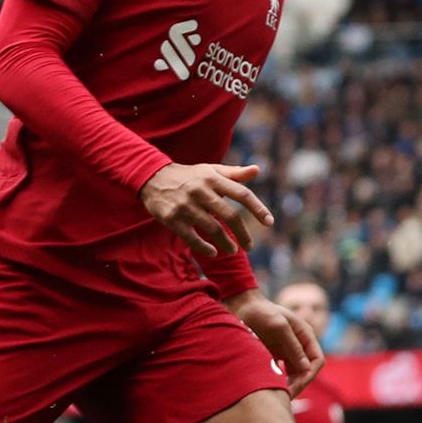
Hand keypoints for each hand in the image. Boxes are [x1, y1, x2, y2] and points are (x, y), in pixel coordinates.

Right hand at [140, 161, 271, 260]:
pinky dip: (204, 247)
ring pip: (213, 229)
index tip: (269, 222)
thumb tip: (257, 170)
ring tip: (233, 251)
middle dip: (243, 234)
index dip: (258, 208)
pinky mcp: (172, 219)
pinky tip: (213, 252)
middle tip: (249, 246)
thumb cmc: (189, 176)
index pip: (242, 194)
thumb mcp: (210, 170)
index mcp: (213, 179)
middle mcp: (201, 191)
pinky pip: (192, 238)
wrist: (152, 177)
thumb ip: (234, 174)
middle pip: (230, 216)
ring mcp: (186, 206)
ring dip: (226, 243)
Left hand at [230, 290, 325, 395]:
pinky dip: (278, 381)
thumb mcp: (278, 326)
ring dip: (288, 385)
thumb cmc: (261, 312)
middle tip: (283, 396)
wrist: (242, 306)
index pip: (317, 360)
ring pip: (295, 374)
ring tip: (275, 394)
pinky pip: (282, 372)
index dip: (309, 375)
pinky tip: (267, 387)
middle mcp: (299, 344)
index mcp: (305, 335)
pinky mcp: (275, 355)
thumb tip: (306, 368)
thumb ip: (293, 346)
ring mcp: (287, 350)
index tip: (295, 386)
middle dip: (298, 384)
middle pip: (306, 370)